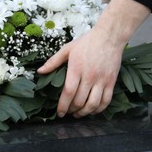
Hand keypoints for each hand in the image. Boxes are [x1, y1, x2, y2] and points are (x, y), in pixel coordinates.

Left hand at [37, 0, 150, 117]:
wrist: (109, 37)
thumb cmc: (87, 42)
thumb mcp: (67, 49)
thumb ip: (53, 62)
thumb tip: (40, 71)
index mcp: (76, 69)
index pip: (69, 92)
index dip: (63, 105)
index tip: (59, 112)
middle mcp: (89, 77)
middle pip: (80, 101)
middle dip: (72, 110)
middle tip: (67, 112)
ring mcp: (102, 80)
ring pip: (93, 104)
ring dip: (84, 113)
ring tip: (78, 114)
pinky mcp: (111, 82)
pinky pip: (106, 101)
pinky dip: (98, 109)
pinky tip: (92, 110)